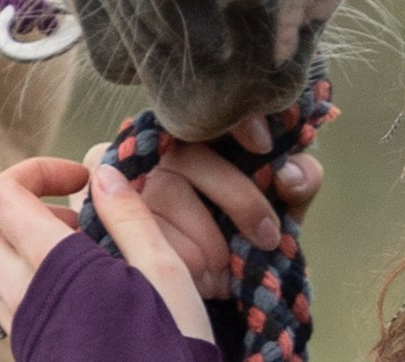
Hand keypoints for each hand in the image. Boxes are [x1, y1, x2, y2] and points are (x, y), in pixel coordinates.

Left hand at [0, 156, 213, 342]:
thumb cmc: (167, 347)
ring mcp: (20, 332)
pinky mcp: (28, 354)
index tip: (81, 178)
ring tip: (76, 255)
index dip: (35, 171)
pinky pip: (2, 307)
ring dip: (16, 251)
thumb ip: (130, 217)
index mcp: (54, 267)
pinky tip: (79, 293)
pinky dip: (26, 284)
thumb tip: (101, 174)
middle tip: (73, 219)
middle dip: (15, 212)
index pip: (2, 195)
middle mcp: (23, 298)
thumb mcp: (166, 274)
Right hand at [73, 118, 325, 301]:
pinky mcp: (106, 215)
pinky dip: (182, 256)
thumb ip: (298, 183)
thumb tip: (289, 173)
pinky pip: (145, 230)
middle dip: (238, 198)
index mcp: (204, 135)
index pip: (212, 111)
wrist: (210, 292)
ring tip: (228, 267)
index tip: (263, 145)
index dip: (236, 119)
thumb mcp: (283, 209)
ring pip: (167, 194)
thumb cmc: (245, 236)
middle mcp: (161, 149)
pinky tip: (201, 276)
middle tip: (268, 236)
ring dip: (208, 238)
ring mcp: (129, 180)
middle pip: (193, 156)